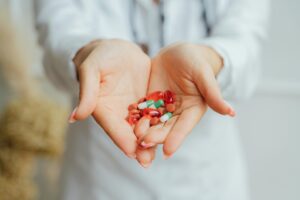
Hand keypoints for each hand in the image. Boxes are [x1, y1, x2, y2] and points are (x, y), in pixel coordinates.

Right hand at [69, 39, 150, 157]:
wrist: (115, 48)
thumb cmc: (99, 56)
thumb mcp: (91, 69)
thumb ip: (87, 92)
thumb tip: (75, 117)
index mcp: (102, 108)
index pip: (112, 127)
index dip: (121, 140)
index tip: (132, 152)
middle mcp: (118, 112)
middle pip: (127, 132)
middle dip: (137, 147)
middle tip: (147, 162)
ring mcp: (132, 108)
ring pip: (142, 127)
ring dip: (150, 140)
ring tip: (161, 153)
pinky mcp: (145, 100)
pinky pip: (153, 113)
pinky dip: (160, 124)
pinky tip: (170, 133)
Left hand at [135, 43, 234, 164]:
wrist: (179, 52)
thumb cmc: (196, 60)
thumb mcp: (203, 74)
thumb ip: (213, 93)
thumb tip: (231, 112)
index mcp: (192, 109)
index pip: (184, 126)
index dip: (177, 138)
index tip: (168, 151)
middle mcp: (177, 112)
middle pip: (166, 127)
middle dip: (156, 136)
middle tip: (144, 143)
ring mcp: (162, 107)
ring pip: (152, 122)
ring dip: (144, 131)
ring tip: (134, 138)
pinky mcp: (149, 100)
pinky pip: (141, 110)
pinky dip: (135, 118)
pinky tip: (126, 123)